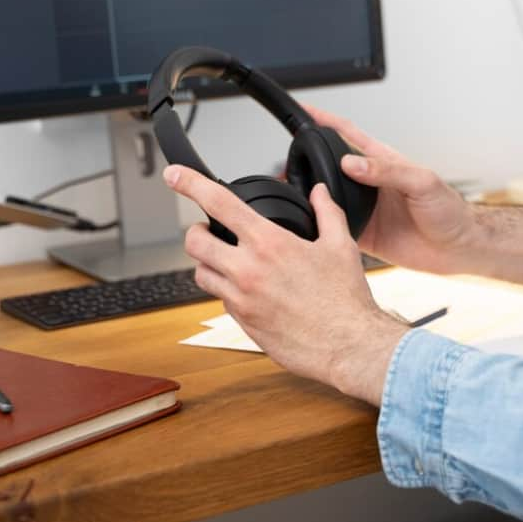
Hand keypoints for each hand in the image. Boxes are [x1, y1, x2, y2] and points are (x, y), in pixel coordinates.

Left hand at [164, 165, 408, 405]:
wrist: (348, 346)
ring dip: (209, 263)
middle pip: (194, 242)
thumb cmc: (346, 298)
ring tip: (229, 261)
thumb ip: (327, 212)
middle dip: (196, 231)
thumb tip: (320, 192)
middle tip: (208, 230)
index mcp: (269, 243)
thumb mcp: (342, 245)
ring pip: (201, 274)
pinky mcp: (243, 324)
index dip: (190, 183)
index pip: (219, 203)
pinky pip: (221, 301)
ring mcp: (241, 299)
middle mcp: (248, 270)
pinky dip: (228, 291)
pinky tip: (251, 290)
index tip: (174, 175)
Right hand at [304, 105, 522, 283]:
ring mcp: (364, 208)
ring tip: (290, 191)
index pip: (346, 134)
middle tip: (287, 160)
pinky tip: (309, 226)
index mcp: (382, 162)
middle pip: (329, 165)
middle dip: (306, 159)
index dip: (324, 120)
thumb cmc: (449, 211)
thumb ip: (386, 171)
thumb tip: (351, 163)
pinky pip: (335, 227)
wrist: (458, 248)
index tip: (303, 109)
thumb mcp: (421, 182)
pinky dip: (320, 225)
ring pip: (328, 196)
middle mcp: (369, 183)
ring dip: (310, 194)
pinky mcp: (363, 233)